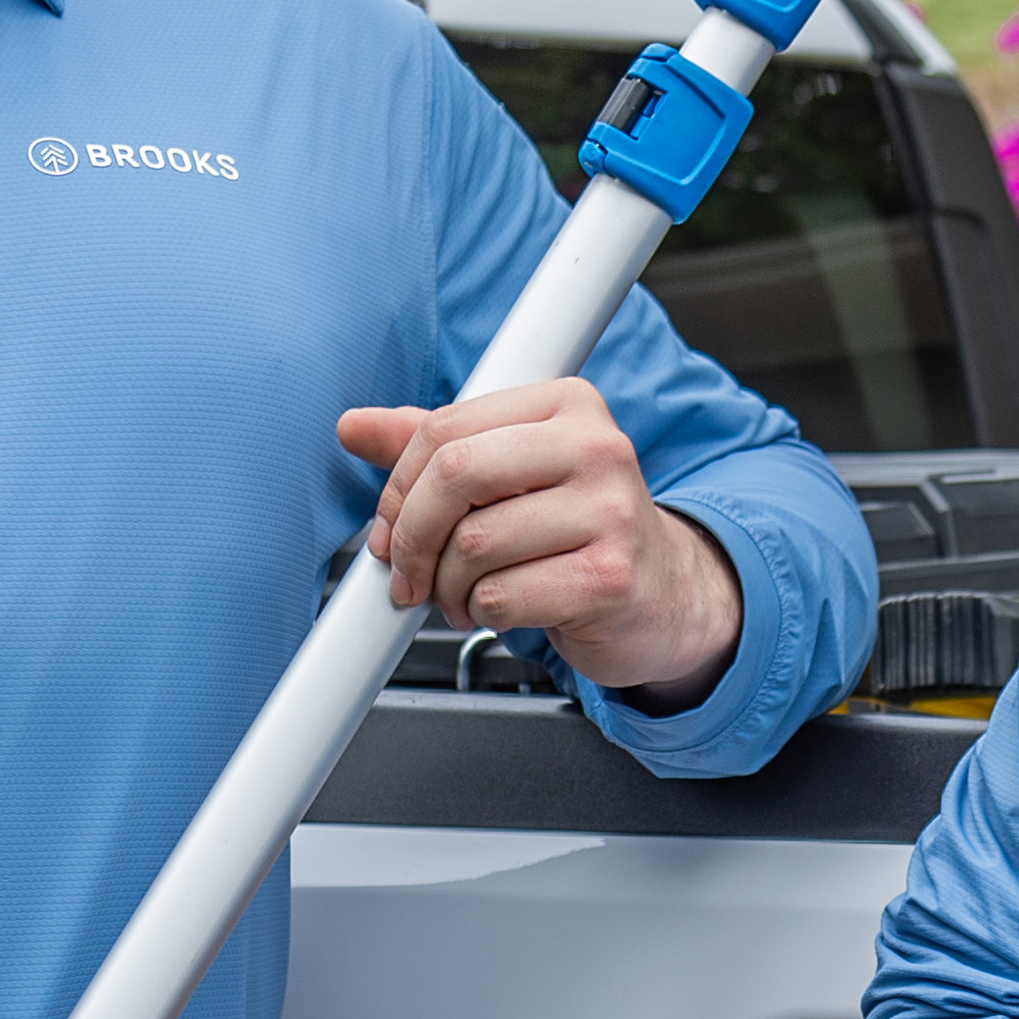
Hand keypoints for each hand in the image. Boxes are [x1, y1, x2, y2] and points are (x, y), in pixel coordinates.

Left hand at [337, 378, 742, 709]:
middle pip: (455, 476)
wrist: (663, 597)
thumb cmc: (580, 531)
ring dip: (446, 586)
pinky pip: (500, 597)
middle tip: (406, 570)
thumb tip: (355, 427)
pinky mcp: (609, 578)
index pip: (446, 428)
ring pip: (472, 545)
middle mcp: (597, 448)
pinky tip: (501, 609)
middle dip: (411, 536)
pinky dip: (481, 613)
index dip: (397, 486)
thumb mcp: (511, 474)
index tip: (390, 526)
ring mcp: (610, 513)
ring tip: (467, 593)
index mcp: (567, 405)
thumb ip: (437, 447)